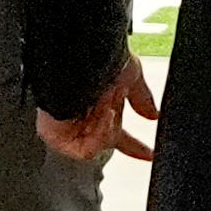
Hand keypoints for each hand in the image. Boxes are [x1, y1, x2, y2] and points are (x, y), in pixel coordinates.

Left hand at [39, 55, 154, 167]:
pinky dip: (98, 136)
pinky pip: (85, 150)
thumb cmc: (100, 57)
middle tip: (113, 106)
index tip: (148, 154)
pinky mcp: (56, 135)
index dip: (135, 146)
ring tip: (104, 106)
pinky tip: (100, 117)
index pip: (119, 132)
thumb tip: (154, 114)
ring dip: (106, 127)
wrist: (78, 57)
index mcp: (101, 102)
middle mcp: (84, 114)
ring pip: (99, 144)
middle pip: (108, 138)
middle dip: (115, 126)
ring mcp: (69, 126)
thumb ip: (142, 98)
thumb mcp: (131, 74)